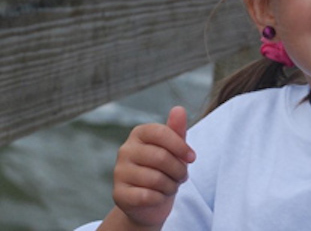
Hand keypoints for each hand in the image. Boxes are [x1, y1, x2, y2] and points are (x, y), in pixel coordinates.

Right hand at [111, 106, 195, 228]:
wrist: (151, 202)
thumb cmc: (165, 170)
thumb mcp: (175, 149)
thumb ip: (177, 130)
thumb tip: (179, 109)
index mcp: (139, 134)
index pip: (161, 133)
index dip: (181, 146)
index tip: (192, 158)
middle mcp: (125, 150)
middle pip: (161, 157)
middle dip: (179, 170)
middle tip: (182, 176)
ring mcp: (119, 172)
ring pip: (155, 179)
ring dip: (171, 186)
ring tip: (171, 186)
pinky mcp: (118, 194)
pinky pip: (146, 196)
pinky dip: (159, 199)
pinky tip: (159, 197)